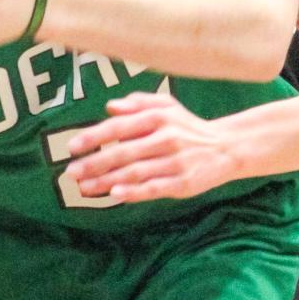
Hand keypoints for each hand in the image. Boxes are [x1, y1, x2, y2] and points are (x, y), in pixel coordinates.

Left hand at [63, 94, 242, 202]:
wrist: (227, 147)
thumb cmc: (188, 126)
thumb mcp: (167, 106)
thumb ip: (138, 104)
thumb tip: (110, 106)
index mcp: (158, 117)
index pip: (119, 127)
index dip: (94, 136)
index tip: (72, 147)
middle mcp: (166, 137)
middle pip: (123, 152)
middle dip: (94, 163)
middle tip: (71, 172)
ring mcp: (175, 161)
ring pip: (135, 172)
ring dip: (106, 181)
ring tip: (84, 188)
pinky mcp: (184, 182)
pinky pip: (155, 188)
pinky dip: (134, 192)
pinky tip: (115, 195)